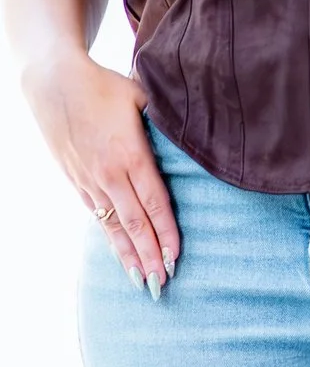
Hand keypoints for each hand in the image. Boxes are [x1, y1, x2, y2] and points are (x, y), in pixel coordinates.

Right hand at [23, 52, 178, 293]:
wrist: (52, 82)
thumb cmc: (104, 86)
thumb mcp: (143, 97)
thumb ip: (169, 120)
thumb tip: (200, 129)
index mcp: (130, 155)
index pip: (155, 202)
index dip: (166, 232)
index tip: (177, 256)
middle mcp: (108, 174)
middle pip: (134, 223)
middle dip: (149, 255)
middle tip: (164, 285)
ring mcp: (89, 180)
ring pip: (112, 226)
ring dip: (128, 255)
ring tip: (142, 281)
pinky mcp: (76, 180)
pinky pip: (96, 216)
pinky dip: (109, 238)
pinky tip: (119, 254)